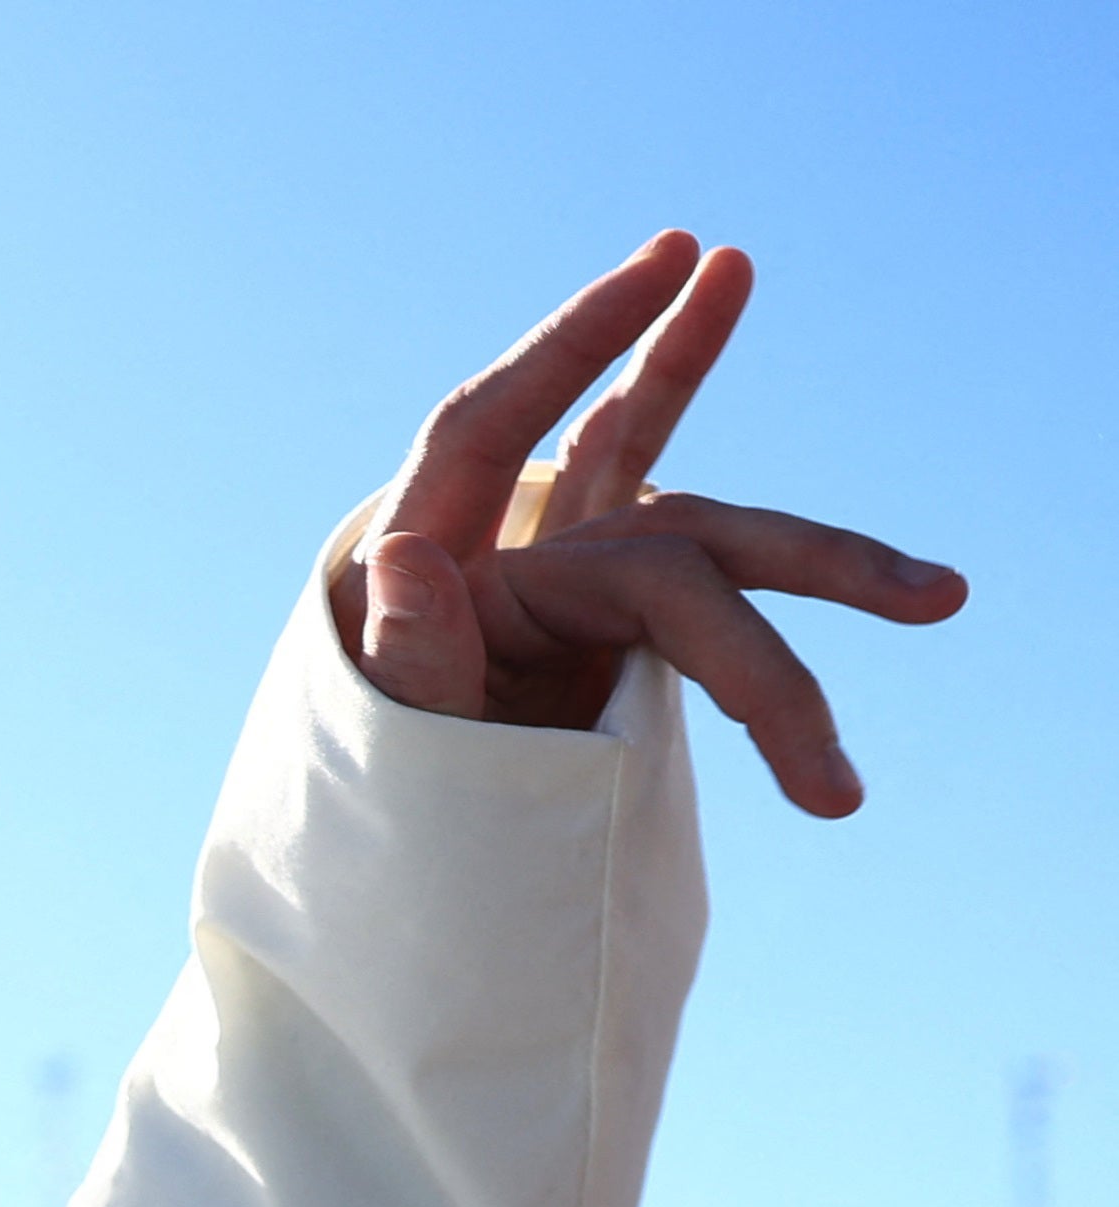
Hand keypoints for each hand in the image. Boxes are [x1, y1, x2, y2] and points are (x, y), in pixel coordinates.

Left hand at [331, 232, 965, 816]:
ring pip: (695, 527)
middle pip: (620, 464)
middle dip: (678, 367)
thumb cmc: (373, 781)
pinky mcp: (614, 625)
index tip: (664, 261)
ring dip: (808, 552)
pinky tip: (875, 588)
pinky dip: (769, 586)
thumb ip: (404, 656)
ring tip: (933, 590)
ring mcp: (571, 579)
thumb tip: (403, 558)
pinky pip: (701, 580)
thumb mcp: (383, 725)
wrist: (396, 846)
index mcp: (429, 546)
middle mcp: (510, 545)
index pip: (487, 421)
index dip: (573, 339)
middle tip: (734, 274)